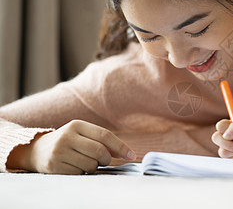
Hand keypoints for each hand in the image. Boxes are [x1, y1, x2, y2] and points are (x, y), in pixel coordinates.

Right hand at [8, 120, 135, 173]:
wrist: (36, 150)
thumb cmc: (68, 142)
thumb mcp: (82, 134)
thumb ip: (102, 140)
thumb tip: (126, 153)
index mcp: (77, 124)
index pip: (105, 135)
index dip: (120, 146)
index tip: (132, 156)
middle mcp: (67, 136)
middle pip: (100, 151)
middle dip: (107, 159)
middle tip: (104, 161)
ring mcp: (59, 151)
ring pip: (91, 164)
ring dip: (94, 167)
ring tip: (85, 162)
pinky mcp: (54, 166)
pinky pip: (80, 173)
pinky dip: (82, 172)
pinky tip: (74, 166)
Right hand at [211, 119, 232, 160]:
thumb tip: (225, 135)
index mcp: (230, 127)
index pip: (220, 125)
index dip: (224, 129)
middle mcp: (226, 137)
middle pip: (215, 138)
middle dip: (227, 143)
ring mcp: (226, 149)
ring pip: (222, 151)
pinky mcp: (229, 159)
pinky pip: (228, 160)